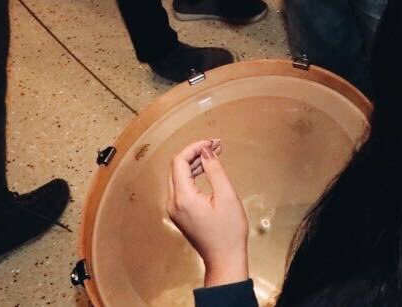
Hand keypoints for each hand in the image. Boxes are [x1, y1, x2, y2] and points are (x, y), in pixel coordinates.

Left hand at [166, 139, 248, 288]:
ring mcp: (174, 209)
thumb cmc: (228, 231)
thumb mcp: (226, 196)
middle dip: (195, 153)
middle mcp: (173, 202)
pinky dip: (192, 175)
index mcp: (183, 198)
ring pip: (178, 176)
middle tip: (216, 146)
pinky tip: (207, 170)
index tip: (213, 143)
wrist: (224, 259)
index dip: (195, 147)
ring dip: (194, 163)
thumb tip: (206, 150)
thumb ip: (214, 170)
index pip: (180, 161)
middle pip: (176, 167)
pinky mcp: (179, 213)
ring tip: (215, 154)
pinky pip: (181, 187)